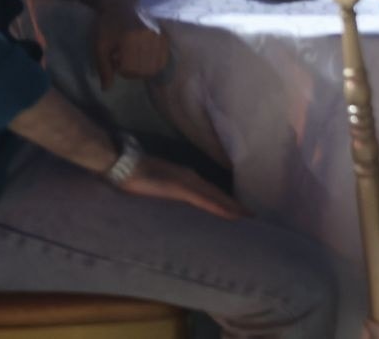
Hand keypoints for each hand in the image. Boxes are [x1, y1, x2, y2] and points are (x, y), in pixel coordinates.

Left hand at [91, 3, 168, 87]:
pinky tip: (146, 57)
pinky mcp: (161, 34)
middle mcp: (146, 38)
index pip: (131, 69)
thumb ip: (103, 68)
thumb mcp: (99, 46)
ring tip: (134, 59)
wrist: (120, 3)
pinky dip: (156, 60)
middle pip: (144, 68)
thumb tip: (106, 89)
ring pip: (156, 63)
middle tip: (124, 61)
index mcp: (130, 40)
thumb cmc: (107, 25)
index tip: (116, 62)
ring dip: (145, 66)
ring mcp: (156, 36)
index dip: (122, 71)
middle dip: (134, 70)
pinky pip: (163, 55)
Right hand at [121, 154, 244, 219]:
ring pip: (215, 197)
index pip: (211, 193)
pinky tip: (231, 214)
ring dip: (230, 206)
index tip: (241, 211)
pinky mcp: (182, 187)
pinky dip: (218, 206)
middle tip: (252, 215)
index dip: (226, 202)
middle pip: (217, 195)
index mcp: (186, 180)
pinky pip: (204, 199)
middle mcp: (192, 179)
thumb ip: (169, 188)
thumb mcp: (157, 183)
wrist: (126, 164)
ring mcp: (188, 182)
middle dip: (233, 205)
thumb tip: (174, 195)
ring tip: (247, 215)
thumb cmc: (138, 173)